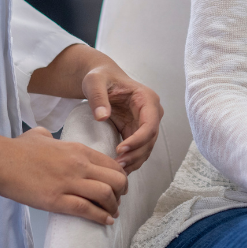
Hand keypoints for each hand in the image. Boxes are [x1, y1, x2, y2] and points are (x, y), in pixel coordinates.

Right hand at [0, 127, 127, 224]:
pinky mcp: (57, 200)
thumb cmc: (17, 148)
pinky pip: (87, 210)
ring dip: (113, 206)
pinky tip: (106, 221)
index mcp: (77, 149)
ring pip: (106, 194)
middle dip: (121, 192)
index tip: (118, 185)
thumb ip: (49, 136)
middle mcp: (78, 164)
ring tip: (112, 213)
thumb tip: (47, 137)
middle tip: (118, 200)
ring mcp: (69, 182)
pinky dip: (101, 217)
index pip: (111, 163)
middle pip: (116, 179)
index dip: (120, 176)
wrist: (0, 160)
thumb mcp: (39, 135)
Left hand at [28, 44, 163, 173]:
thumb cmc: (100, 77)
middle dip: (135, 154)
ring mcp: (146, 123)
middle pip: (150, 140)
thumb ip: (97, 97)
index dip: (138, 140)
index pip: (150, 124)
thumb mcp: (94, 82)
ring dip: (134, 161)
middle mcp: (152, 112)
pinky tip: (118, 168)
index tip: (120, 149)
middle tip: (117, 165)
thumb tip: (102, 116)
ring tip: (117, 169)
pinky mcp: (137, 131)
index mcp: (147, 98)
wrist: (101, 79)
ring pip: (146, 148)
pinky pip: (138, 149)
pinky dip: (131, 160)